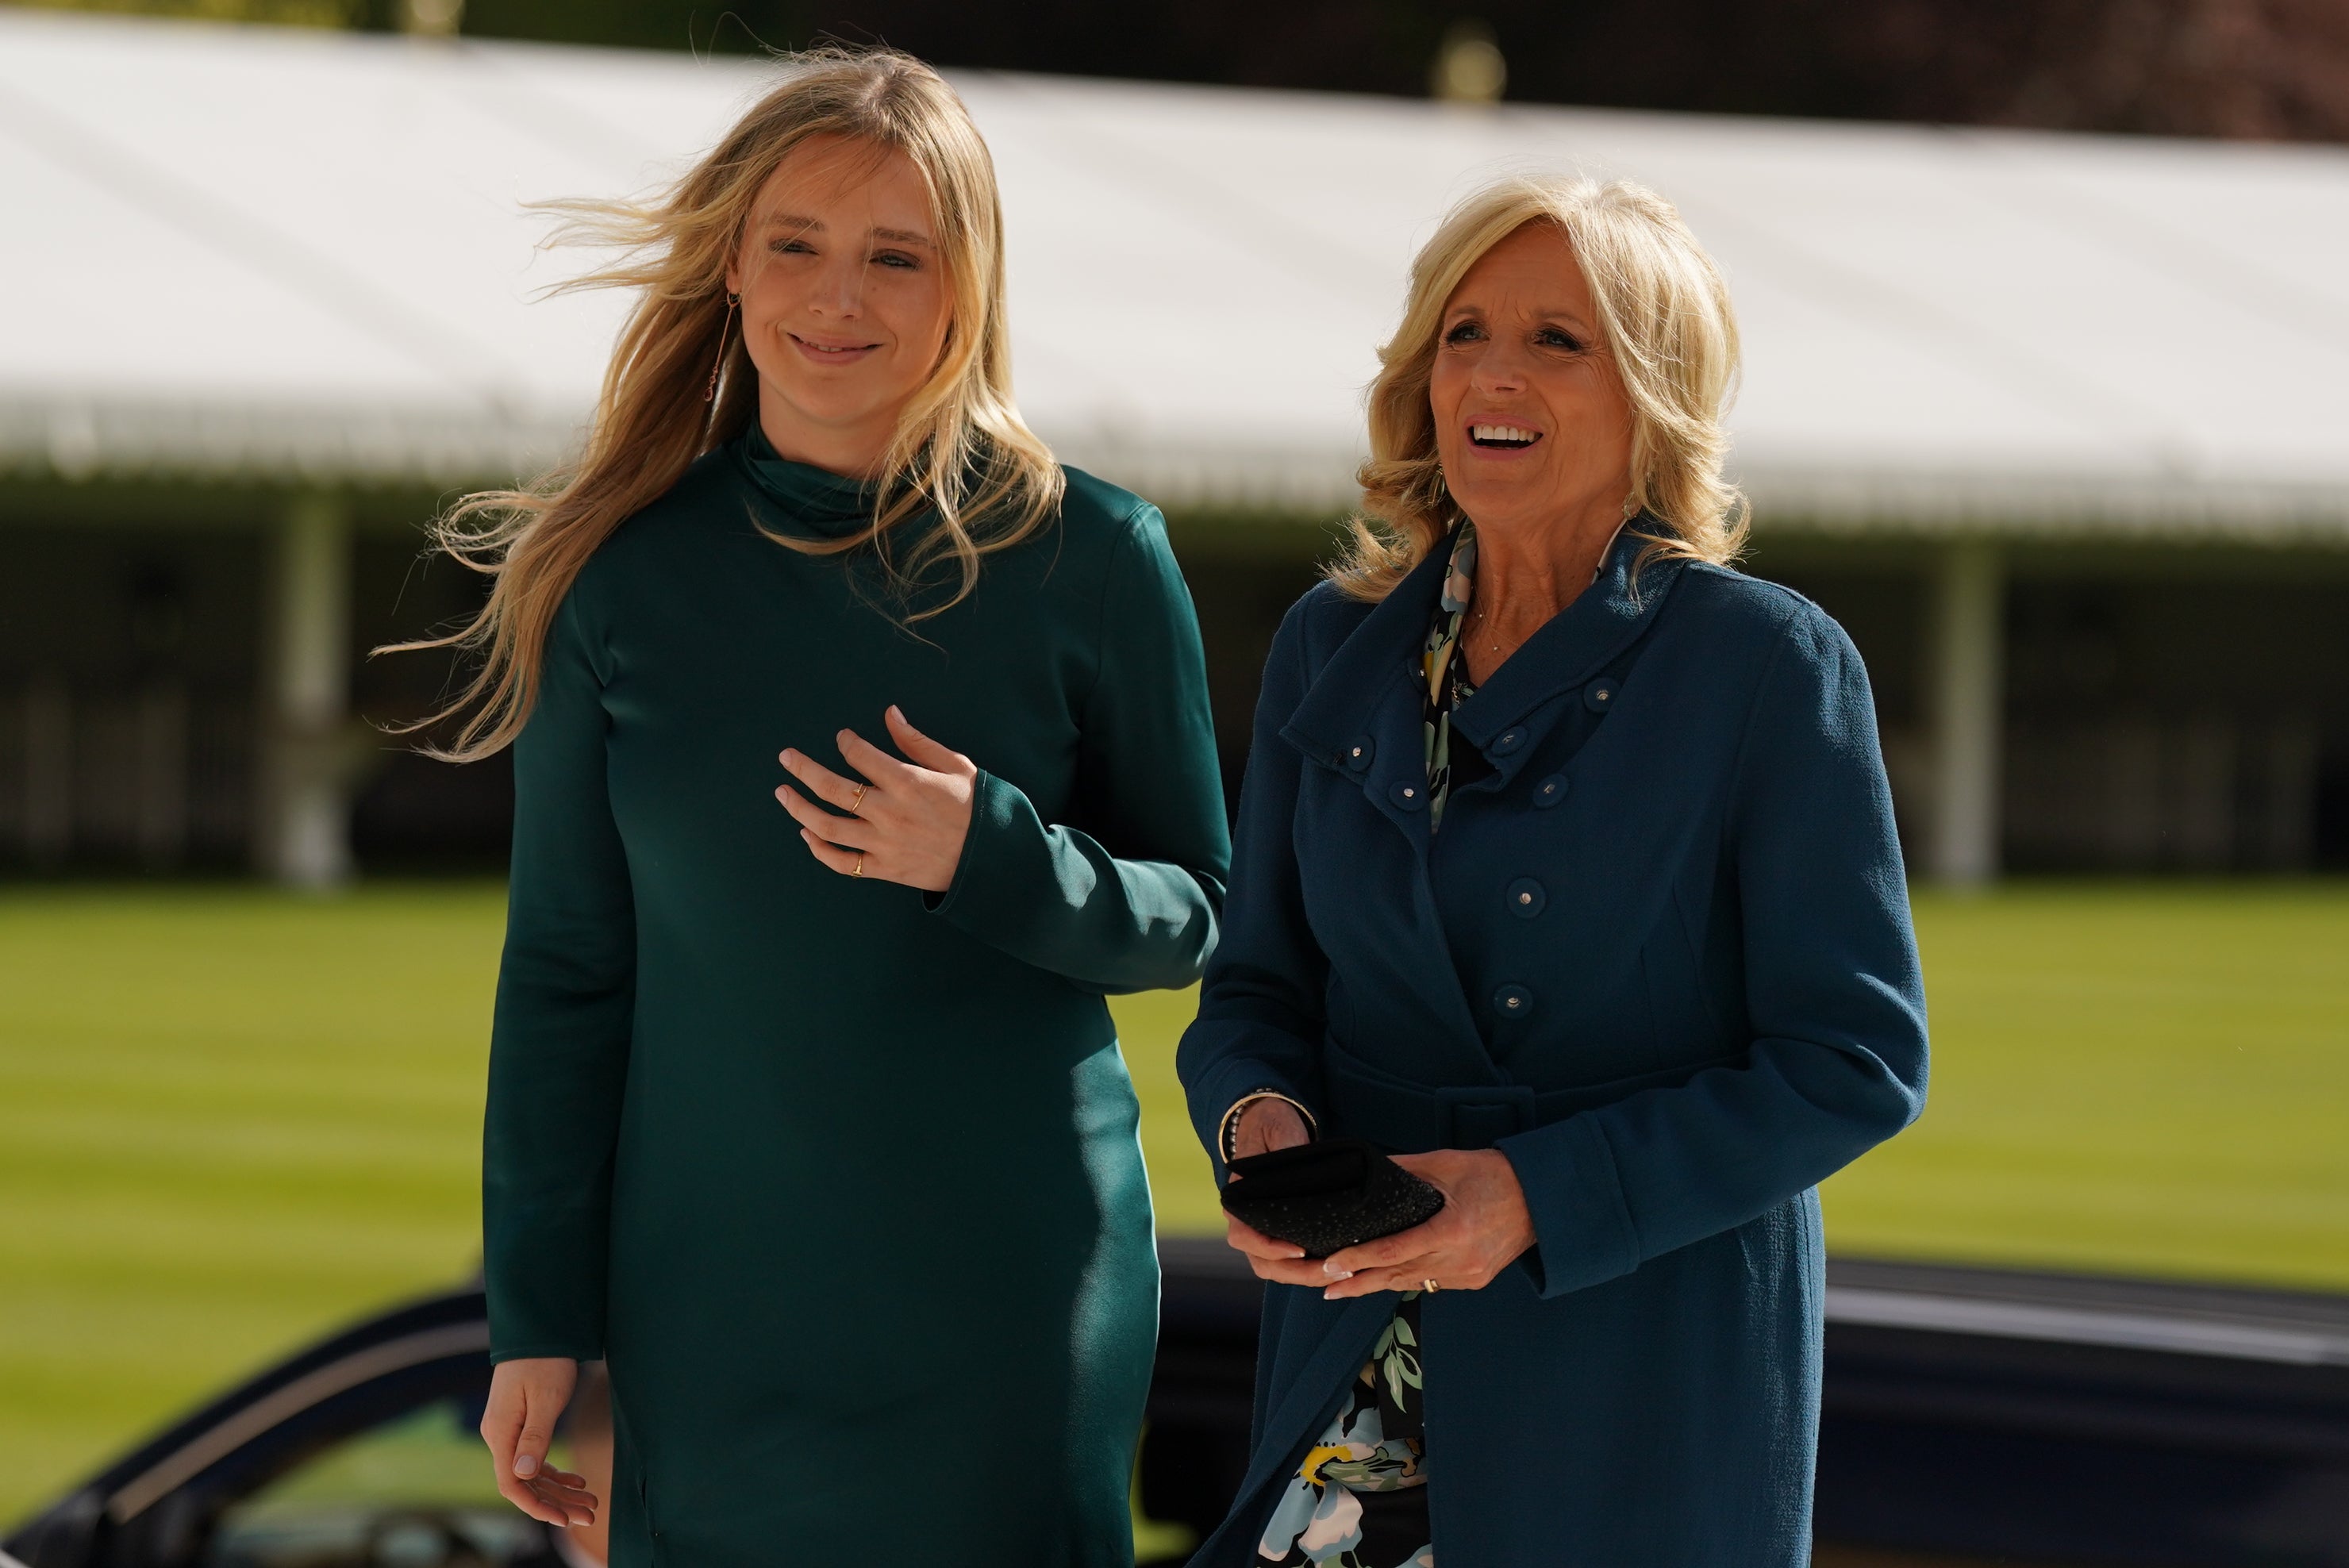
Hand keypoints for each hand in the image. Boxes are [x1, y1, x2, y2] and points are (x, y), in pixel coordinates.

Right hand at [480, 1357, 597, 1527]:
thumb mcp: (546, 1399)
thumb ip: (534, 1438)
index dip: (537, 1506)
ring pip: (533, 1474)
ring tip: (591, 1502)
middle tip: (590, 1515)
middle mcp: (499, 1436)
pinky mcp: (520, 1424)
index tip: (564, 1519)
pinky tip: (578, 1481)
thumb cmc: (545, 1361)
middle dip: (557, 1503)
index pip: (511, 1484)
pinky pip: (535, 1458)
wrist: (540, 1329)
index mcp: (500, 1433)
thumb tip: (523, 1476)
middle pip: (525, 1483)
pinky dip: (556, 1472)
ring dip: (560, 1490)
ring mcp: (508, 1431)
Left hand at [777, 705, 976, 892]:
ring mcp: (882, 843)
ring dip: (798, 808)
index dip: (846, 743)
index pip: (860, 755)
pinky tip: (806, 834)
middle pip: (831, 788)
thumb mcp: (955, 765)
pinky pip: (840, 862)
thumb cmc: (976, 807)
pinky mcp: (883, 869)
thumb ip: (917, 741)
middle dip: (803, 768)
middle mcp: (888, 812)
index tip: (842, 738)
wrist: (990, 859)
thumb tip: (890, 713)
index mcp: (907, 782)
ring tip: (783, 793)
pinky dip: (818, 849)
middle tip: (786, 757)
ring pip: (826, 825)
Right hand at [1222, 1098, 1328, 1286]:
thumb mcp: (1280, 1131)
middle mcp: (1245, 1221)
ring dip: (1307, 1277)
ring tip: (1342, 1274)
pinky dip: (1310, 1270)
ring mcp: (1262, 1231)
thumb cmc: (1273, 1125)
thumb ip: (1287, 1150)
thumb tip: (1301, 1173)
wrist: (1270, 1122)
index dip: (1270, 1248)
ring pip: (1277, 1269)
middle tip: (1335, 1272)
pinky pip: (1289, 1263)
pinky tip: (1338, 1267)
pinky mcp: (1280, 1234)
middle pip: (1263, 1263)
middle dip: (1299, 1273)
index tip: (1299, 1249)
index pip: (1243, 1236)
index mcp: (1239, 1200)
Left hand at [1318, 1148, 1535, 1299]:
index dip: (1358, 1260)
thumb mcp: (1446, 1163)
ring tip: (1343, 1289)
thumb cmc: (1493, 1174)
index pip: (1392, 1251)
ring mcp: (1469, 1275)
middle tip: (1323, 1288)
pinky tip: (1384, 1279)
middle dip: (1357, 1282)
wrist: (1541, 1198)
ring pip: (1412, 1282)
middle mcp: (1459, 1260)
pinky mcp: (1475, 1280)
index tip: (1330, 1266)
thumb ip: (1403, 1170)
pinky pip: (1432, 1281)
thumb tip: (1365, 1169)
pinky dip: (1407, 1278)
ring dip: (1377, 1285)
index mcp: (1451, 1231)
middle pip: (1396, 1276)